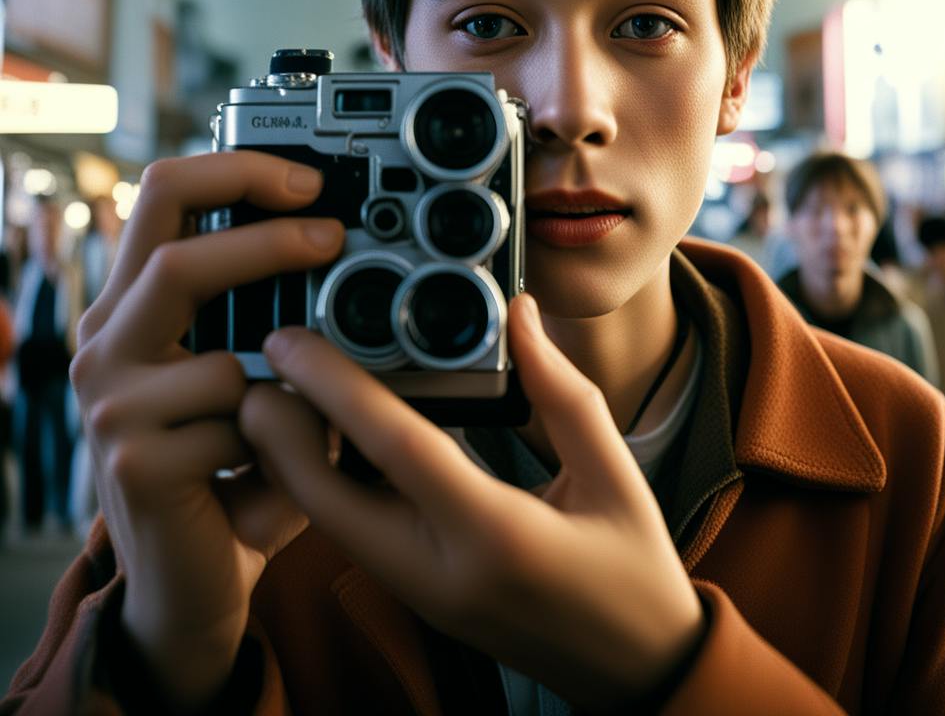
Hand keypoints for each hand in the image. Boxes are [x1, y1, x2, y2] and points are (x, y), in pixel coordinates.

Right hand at [71, 152, 344, 711]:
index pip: (163, 199)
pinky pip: (239, 428)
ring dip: (285, 392)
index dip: (236, 172)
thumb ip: (272, 318)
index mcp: (135, 308)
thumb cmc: (231, 463)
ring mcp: (111, 405)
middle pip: (177, 260)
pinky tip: (264, 474)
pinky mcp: (133, 461)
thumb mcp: (247, 376)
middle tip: (334, 240)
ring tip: (297, 424)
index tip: (311, 178)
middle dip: (268, 243)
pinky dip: (279, 445)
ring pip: (223, 359)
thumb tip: (345, 249)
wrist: (192, 577)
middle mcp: (107, 345)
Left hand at [239, 293, 704, 710]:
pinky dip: (329, 480)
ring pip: (329, 519)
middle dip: (279, 429)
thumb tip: (519, 317)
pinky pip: (354, 531)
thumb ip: (561, 390)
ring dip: (298, 455)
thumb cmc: (634, 573)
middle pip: (325, 497)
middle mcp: (440, 571)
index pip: (395, 447)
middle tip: (266, 365)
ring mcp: (420, 593)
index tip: (292, 339)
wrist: (636, 671)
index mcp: (496, 533)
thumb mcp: (614, 472)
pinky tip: (338, 436)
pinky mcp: (417, 596)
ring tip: (295, 388)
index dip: (334, 386)